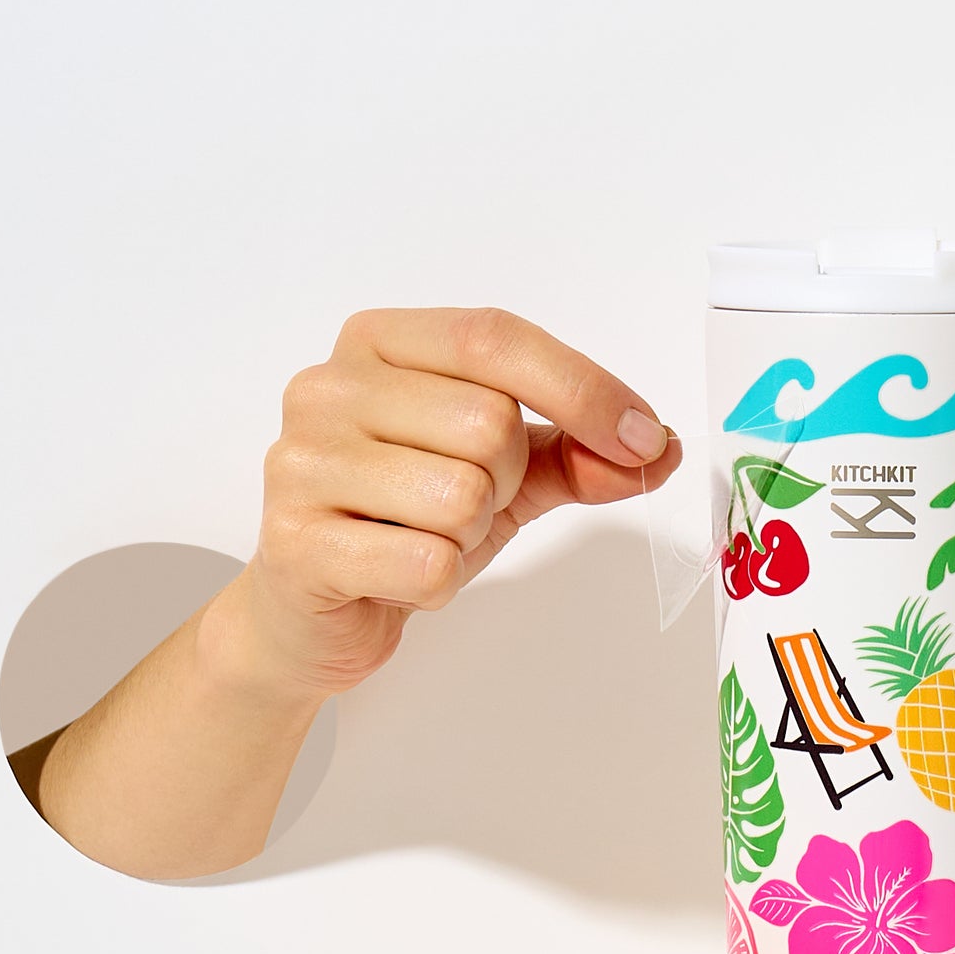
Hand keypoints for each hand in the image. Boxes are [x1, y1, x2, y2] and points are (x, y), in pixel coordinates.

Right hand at [205, 307, 678, 699]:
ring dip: (468, 537)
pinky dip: (437, 584)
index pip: (494, 340)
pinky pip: (427, 563)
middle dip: (504, 485)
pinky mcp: (296, 542)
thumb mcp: (502, 476)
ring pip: (460, 496)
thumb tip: (658, 448)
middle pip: (487, 424)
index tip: (643, 438)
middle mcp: (329, 387)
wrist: (315, 613)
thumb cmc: (403, 526)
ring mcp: (303, 461)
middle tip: (463, 509)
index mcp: (379, 344)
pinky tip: (400, 578)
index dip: (582, 389)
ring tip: (424, 539)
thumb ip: (578, 454)